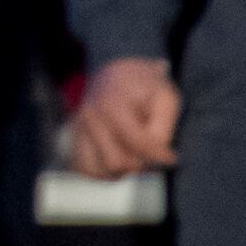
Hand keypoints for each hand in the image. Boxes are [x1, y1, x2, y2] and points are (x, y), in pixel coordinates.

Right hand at [67, 57, 180, 176]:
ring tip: (135, 156)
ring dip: (122, 171)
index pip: (137, 143)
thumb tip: (158, 158)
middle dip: (140, 164)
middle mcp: (90, 116)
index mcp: (112, 103)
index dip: (159, 156)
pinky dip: (104, 173)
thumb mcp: (165, 97)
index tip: (172, 158)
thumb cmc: (146, 87)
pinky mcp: (74, 138)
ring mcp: (79, 128)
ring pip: (100, 170)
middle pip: (118, 162)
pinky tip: (118, 161)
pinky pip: (85, 169)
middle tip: (151, 154)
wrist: (116, 72)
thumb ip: (163, 128)